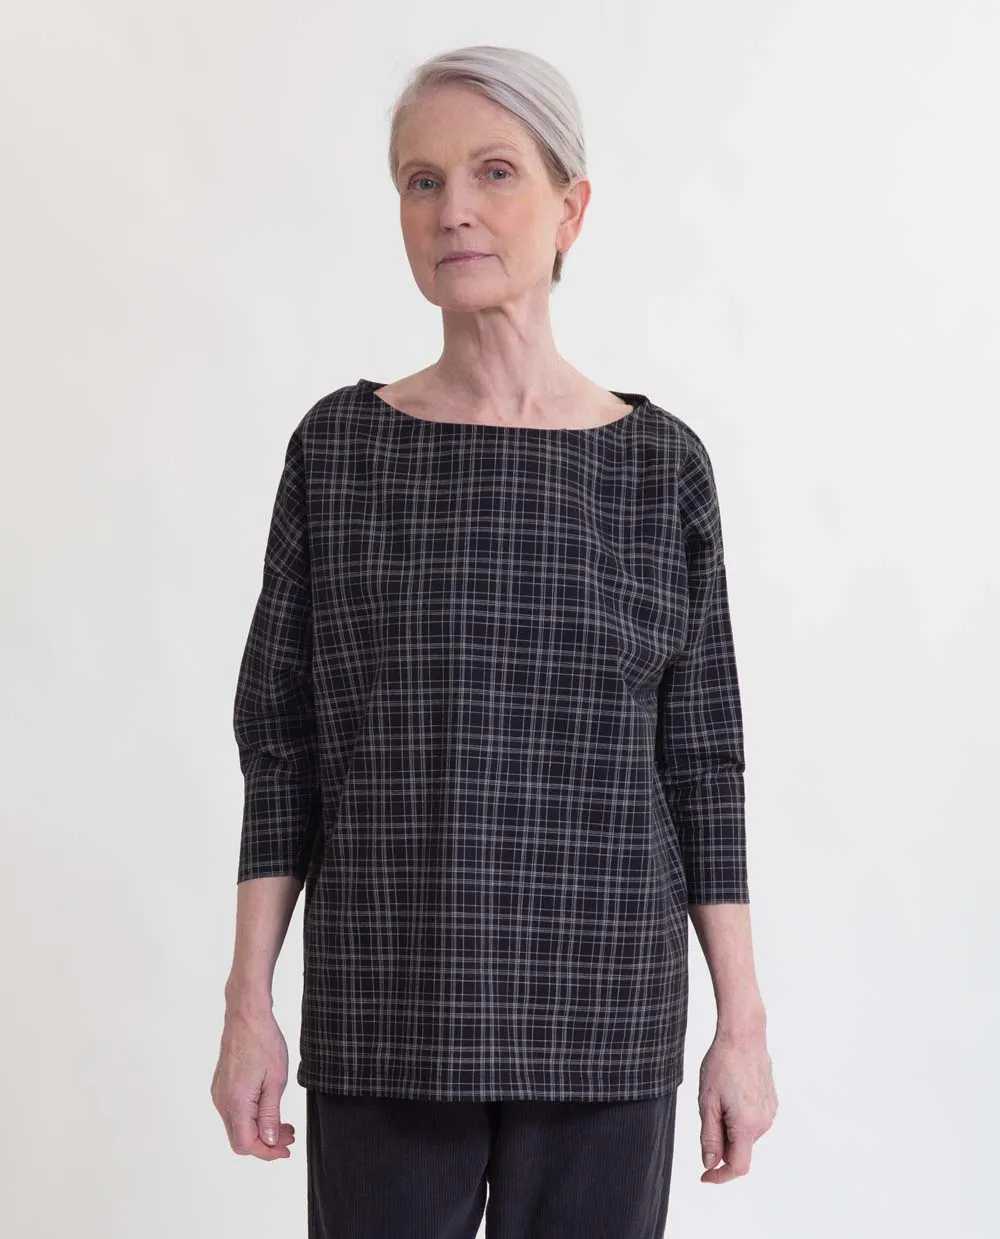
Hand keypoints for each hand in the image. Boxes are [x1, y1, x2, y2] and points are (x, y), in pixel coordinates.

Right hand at [211, 1006, 296, 1159]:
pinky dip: (251, 1118)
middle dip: (266, 1143)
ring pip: (237, 1127)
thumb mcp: (276, 1080)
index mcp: (236, 1102)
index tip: (286, 1149)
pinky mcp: (221, 1086)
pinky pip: (234, 1113)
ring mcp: (219, 1094)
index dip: (268, 1152)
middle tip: (290, 1136)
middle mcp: (222, 1101)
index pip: (247, 1144)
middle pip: (240, 1140)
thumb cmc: (263, 1041)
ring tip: (284, 1124)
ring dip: (259, 1131)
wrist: (246, 1016)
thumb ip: (271, 1114)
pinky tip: (268, 1110)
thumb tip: (270, 1141)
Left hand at [697, 1022, 776, 1182]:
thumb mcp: (707, 1101)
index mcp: (747, 1125)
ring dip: (730, 1127)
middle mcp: (763, 1123)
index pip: (738, 1166)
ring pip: (745, 1134)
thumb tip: (710, 1164)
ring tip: (720, 1096)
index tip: (705, 1176)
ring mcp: (770, 1112)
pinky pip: (753, 1120)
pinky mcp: (772, 1102)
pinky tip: (732, 1091)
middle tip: (708, 1111)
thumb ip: (710, 1136)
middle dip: (721, 1142)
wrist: (744, 1035)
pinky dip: (739, 1116)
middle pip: (740, 1149)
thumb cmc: (723, 1063)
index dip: (720, 1176)